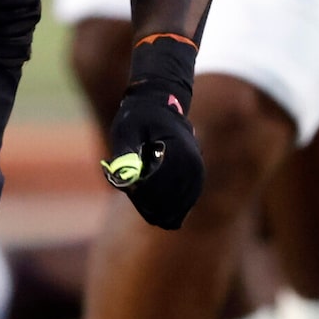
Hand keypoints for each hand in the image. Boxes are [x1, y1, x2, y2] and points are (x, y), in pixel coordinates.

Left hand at [102, 35, 203, 229]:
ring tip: (137, 190)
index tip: (125, 183)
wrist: (161, 105)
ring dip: (151, 208)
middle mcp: (192, 167)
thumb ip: (125, 152)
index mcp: (178, 152)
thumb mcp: (126, 128)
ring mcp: (196, 178)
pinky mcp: (194, 185)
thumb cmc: (138, 116)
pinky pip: (179, 210)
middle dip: (143, 203)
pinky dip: (161, 211)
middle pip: (166, 205)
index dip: (136, 193)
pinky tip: (147, 201)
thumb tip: (123, 178)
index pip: (157, 189)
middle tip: (129, 187)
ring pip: (174, 213)